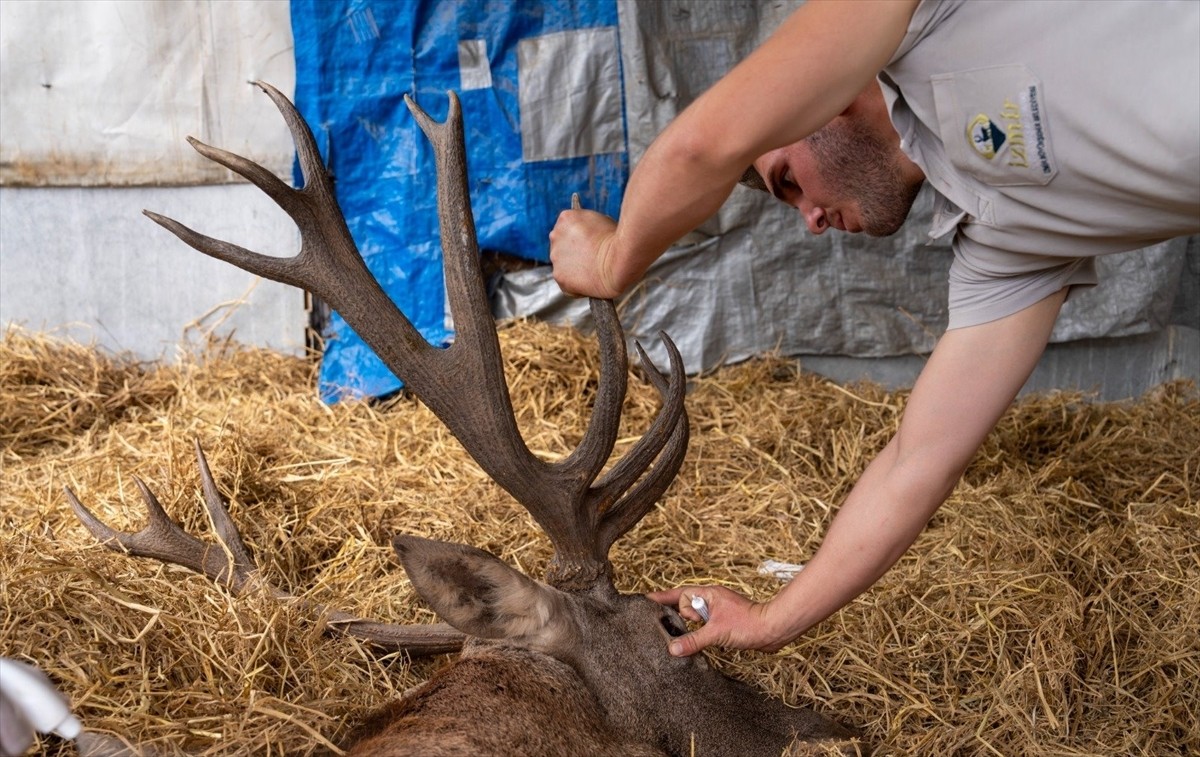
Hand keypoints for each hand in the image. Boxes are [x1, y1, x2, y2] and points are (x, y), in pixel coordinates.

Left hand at [548, 208, 620, 298]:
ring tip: (593, 271)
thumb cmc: (617, 241)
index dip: (580, 237)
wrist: (619, 261)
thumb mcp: (601, 221)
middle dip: (575, 252)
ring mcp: (555, 257)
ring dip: (574, 269)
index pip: (567, 228)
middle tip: (592, 259)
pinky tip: (590, 282)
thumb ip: (587, 226)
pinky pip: (566, 282)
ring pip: (563, 265)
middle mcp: (555, 235)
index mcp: (566, 218)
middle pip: (562, 246)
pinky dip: (576, 285)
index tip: (590, 244)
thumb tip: (587, 235)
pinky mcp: (559, 276)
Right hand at [647, 585, 789, 655]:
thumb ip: (693, 640)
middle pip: (684, 606)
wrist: (773, 629)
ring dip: (689, 626)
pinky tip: (694, 643)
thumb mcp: (716, 632)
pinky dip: (698, 633)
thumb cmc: (748, 624)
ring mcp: (718, 611)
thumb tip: (673, 649)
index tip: (645, 600)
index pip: (679, 595)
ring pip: (694, 617)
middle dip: (678, 617)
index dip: (663, 598)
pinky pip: (704, 626)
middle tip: (669, 628)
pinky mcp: (724, 623)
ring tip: (681, 637)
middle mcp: (711, 600)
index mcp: (708, 594)